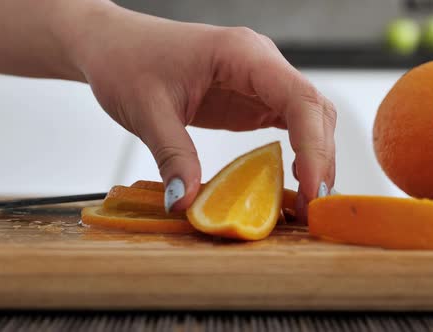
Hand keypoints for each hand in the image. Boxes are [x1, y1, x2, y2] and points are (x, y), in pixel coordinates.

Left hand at [64, 2, 336, 212]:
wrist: (112, 45)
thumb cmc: (126, 60)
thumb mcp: (147, 111)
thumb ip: (173, 157)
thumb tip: (187, 203)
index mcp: (242, 54)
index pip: (298, 97)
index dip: (313, 144)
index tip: (309, 187)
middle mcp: (260, 62)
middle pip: (313, 108)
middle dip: (320, 157)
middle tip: (312, 206)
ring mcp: (257, 80)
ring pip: (308, 116)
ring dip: (314, 156)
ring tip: (307, 200)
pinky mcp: (249, 96)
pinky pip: (287, 122)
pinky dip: (297, 152)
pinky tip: (291, 180)